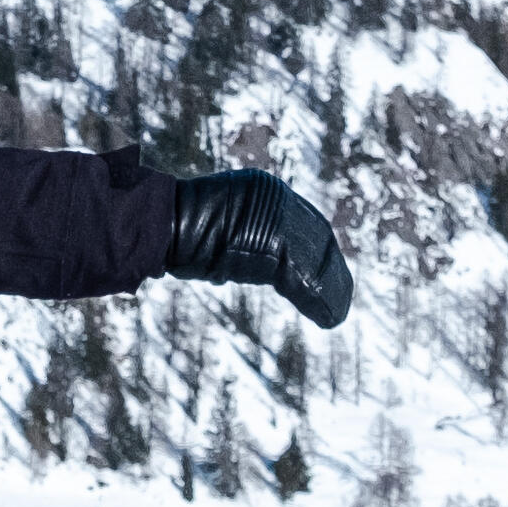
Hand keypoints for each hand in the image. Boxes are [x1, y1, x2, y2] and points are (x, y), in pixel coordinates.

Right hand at [165, 168, 354, 328]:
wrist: (166, 226)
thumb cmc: (178, 232)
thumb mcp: (217, 231)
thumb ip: (242, 238)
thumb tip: (244, 264)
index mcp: (265, 189)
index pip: (303, 221)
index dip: (320, 251)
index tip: (330, 274)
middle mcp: (278, 196)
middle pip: (316, 238)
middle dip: (331, 270)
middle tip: (341, 298)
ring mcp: (279, 217)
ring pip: (315, 259)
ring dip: (330, 289)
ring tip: (337, 314)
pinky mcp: (276, 244)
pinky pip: (305, 276)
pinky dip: (319, 299)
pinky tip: (331, 317)